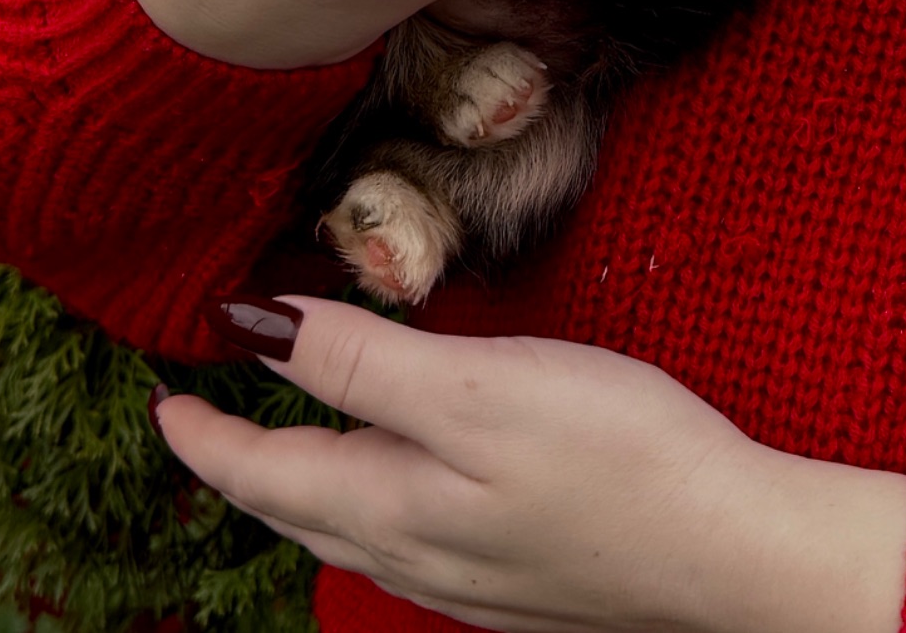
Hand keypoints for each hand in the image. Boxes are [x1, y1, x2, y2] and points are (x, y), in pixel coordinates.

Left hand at [155, 297, 905, 632]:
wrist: (739, 557)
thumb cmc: (618, 460)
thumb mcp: (477, 388)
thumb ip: (363, 359)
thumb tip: (259, 328)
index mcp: (393, 504)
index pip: (264, 474)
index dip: (206, 435)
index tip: (166, 399)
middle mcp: (417, 555)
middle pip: (296, 511)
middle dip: (239, 467)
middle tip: (201, 424)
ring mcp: (468, 577)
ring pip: (347, 532)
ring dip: (297, 489)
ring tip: (276, 447)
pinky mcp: (517, 577)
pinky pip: (403, 544)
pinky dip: (361, 502)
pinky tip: (390, 484)